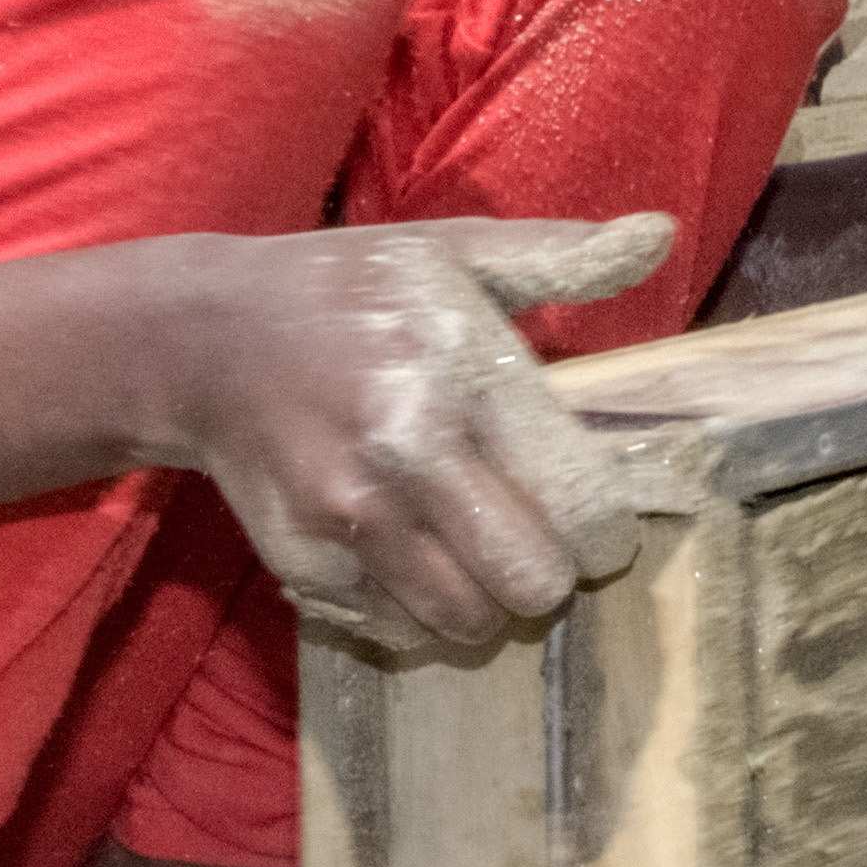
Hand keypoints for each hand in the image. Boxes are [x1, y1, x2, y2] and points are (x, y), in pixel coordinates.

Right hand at [138, 215, 674, 655]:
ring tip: (476, 556)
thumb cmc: (350, 293)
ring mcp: (348, 515)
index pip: (580, 502)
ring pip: (468, 622)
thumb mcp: (454, 250)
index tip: (598, 521)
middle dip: (552, 574)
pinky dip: (420, 615)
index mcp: (460, 372)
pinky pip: (400, 632)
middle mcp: (406, 451)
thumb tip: (659, 234)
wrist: (207, 338)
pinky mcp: (302, 562)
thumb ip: (563, 255)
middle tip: (538, 544)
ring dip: (488, 603)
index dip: (608, 531)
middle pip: (532, 581)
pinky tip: (413, 561)